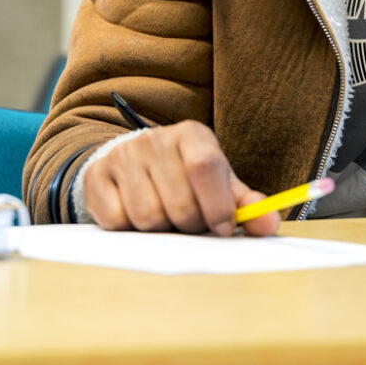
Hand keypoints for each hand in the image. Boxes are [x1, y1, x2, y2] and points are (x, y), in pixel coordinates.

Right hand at [81, 120, 278, 235]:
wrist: (136, 163)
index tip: (222, 228)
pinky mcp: (97, 175)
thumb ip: (246, 205)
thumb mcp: (220, 183)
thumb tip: (268, 223)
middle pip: (178, 203)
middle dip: (190, 225)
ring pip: (147, 216)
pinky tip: (137, 215)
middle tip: (191, 223)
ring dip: (160, 229)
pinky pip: (116, 220)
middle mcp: (154, 139)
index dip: (217, 205)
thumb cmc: (185, 177)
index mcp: (191, 135)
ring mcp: (123, 156)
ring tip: (165, 218)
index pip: (204, 166)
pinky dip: (130, 229)